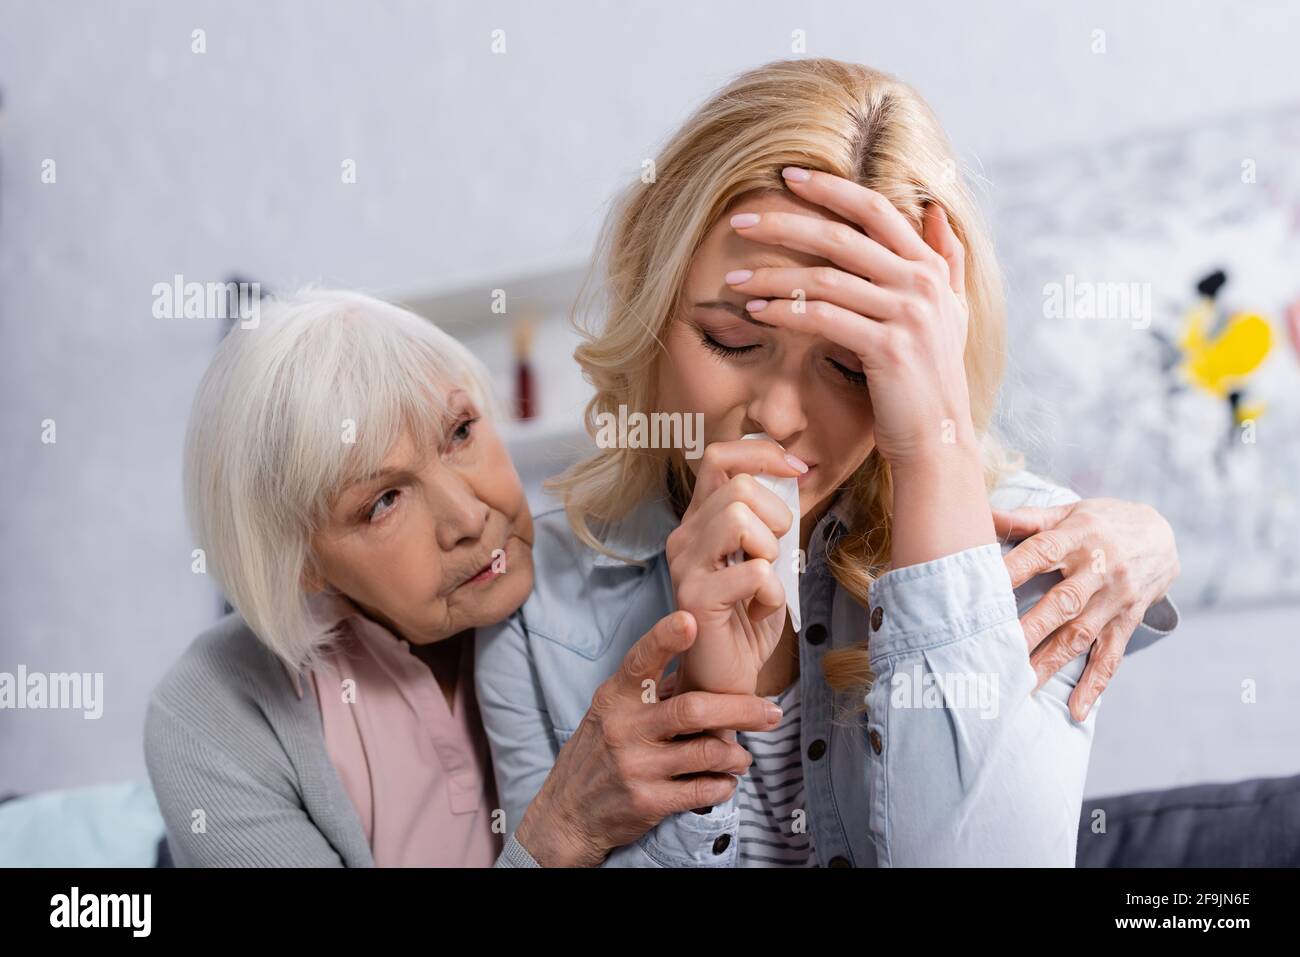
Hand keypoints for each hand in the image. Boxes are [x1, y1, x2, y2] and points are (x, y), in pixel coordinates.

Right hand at [513, 610, 782, 865]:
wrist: (568, 812)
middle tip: (772, 711)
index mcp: (616, 697)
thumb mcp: (610, 711)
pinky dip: (723, 785)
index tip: (691, 619)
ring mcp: (635, 767)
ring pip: (707, 753)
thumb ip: (648, 688)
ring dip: (736, 754)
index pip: (640, 661)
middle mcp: (623, 728)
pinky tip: (726, 781)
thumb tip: (696, 654)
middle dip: (742, 709)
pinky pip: (702, 791)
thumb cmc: (599, 751)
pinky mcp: (647, 802)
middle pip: (693, 710)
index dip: (665, 638)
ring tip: (743, 755)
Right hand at [665, 439, 802, 695]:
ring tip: (763, 581)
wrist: (726, 679)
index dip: (762, 453)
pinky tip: (759, 611)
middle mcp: (684, 537)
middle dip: (775, 515)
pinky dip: (772, 593)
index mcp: (699, 522)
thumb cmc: (746, 619)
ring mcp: (685, 566)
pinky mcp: (696, 598)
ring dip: (769, 550)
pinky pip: (754, 572)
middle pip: (738, 485)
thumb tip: (793, 473)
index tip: (797, 469)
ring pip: (738, 518)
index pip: (720, 457)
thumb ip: (768, 520)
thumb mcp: (763, 558)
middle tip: (773, 555)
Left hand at [726, 167, 976, 470]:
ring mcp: (907, 315)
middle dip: (785, 224)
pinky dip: (783, 311)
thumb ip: (946, 259)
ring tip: (733, 278)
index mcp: (931, 267)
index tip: (787, 177)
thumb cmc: (932, 378)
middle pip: (841, 236)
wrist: (938, 438)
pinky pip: (822, 318)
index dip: (830, 189)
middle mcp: (922, 283)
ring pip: (824, 278)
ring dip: (772, 276)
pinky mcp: (887, 348)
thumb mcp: (950, 312)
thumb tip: (934, 208)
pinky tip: (754, 311)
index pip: (875, 209)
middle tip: (740, 221)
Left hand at [993, 498, 1179, 720]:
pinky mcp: (1128, 621)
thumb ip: (1026, 518)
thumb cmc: (1101, 522)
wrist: (1164, 535)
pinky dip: (1095, 684)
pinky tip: (1077, 709)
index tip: (982, 588)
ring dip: (1051, 661)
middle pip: (1062, 601)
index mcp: (1079, 536)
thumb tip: (982, 512)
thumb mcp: (1069, 512)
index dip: (1012, 569)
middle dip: (1030, 627)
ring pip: (1081, 633)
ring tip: (1020, 684)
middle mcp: (1100, 569)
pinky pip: (1111, 655)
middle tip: (996, 649)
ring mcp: (1117, 599)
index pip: (1041, 553)